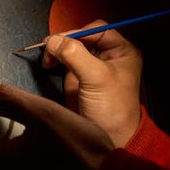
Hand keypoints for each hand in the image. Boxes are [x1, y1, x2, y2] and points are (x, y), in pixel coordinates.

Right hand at [41, 23, 142, 147]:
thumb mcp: (96, 78)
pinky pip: (65, 61)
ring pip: (70, 48)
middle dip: (64, 41)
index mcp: (122, 51)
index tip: (59, 41)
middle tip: (48, 49)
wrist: (110, 139)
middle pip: (81, 37)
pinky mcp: (79, 78)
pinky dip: (55, 60)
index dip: (78, 33)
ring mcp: (92, 67)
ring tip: (47, 60)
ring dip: (57, 51)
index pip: (97, 30)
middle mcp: (108, 56)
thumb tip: (52, 40)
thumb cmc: (112, 108)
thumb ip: (75, 55)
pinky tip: (48, 65)